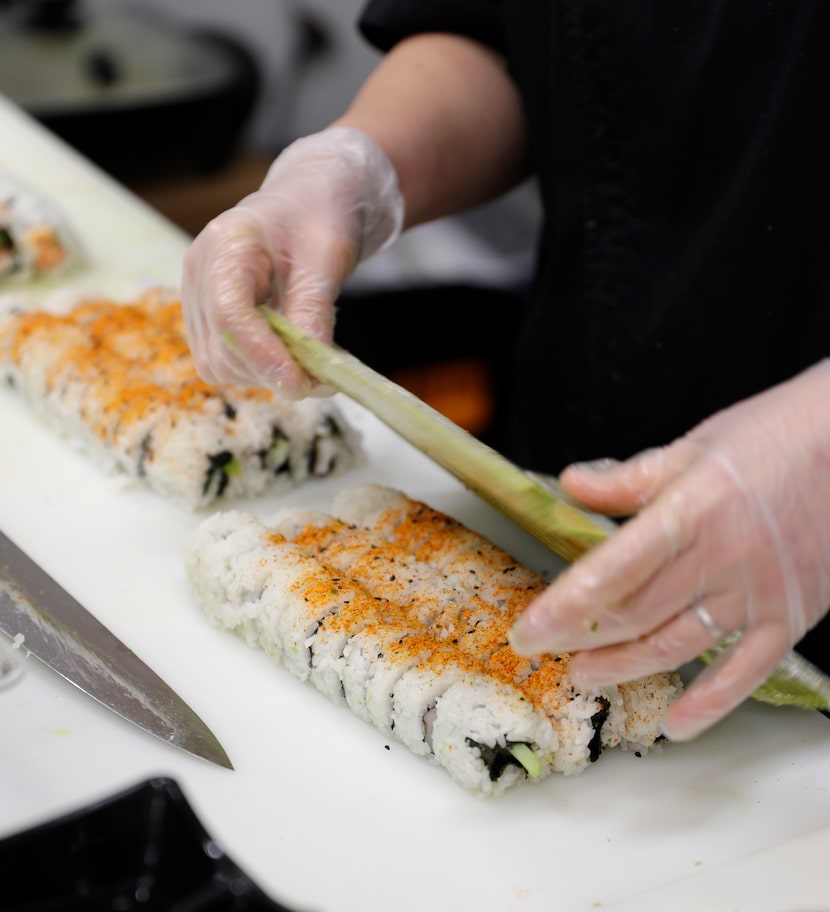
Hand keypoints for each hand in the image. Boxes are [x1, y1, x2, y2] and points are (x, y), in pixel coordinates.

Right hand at [181, 127, 403, 395]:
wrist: (308, 202)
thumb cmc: (320, 217)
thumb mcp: (329, 255)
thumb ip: (314, 309)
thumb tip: (310, 371)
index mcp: (227, 243)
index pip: (229, 313)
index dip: (263, 356)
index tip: (302, 383)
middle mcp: (200, 271)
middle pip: (221, 347)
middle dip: (270, 371)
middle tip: (323, 378)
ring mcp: (197, 297)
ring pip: (218, 364)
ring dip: (265, 376)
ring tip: (311, 364)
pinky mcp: (206, 319)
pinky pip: (223, 362)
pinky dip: (259, 371)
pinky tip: (291, 357)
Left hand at [509, 360, 829, 739]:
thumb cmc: (772, 439)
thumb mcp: (694, 446)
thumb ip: (631, 477)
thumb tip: (573, 485)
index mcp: (690, 511)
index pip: (613, 570)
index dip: (566, 605)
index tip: (529, 630)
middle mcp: (721, 559)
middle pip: (636, 614)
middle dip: (580, 637)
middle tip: (544, 649)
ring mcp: (758, 594)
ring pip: (677, 645)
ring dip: (626, 667)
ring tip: (585, 674)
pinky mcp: (790, 617)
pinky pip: (747, 672)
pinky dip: (711, 704)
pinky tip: (678, 724)